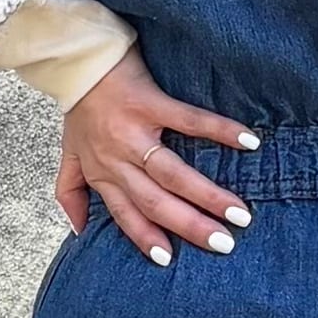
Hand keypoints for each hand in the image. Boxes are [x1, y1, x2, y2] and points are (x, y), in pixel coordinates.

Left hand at [56, 52, 259, 266]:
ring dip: (207, 196)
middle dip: (190, 226)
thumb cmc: (78, 106)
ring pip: (172, 173)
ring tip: (240, 214)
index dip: (145, 238)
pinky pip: (190, 120)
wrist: (76, 56)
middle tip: (224, 244)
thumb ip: (71, 192)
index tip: (171, 261)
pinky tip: (249, 143)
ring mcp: (135, 130)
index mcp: (101, 172)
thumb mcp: (68, 153)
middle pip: (155, 201)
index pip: (126, 214)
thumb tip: (78, 231)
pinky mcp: (151, 101)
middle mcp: (117, 158)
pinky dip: (220, 131)